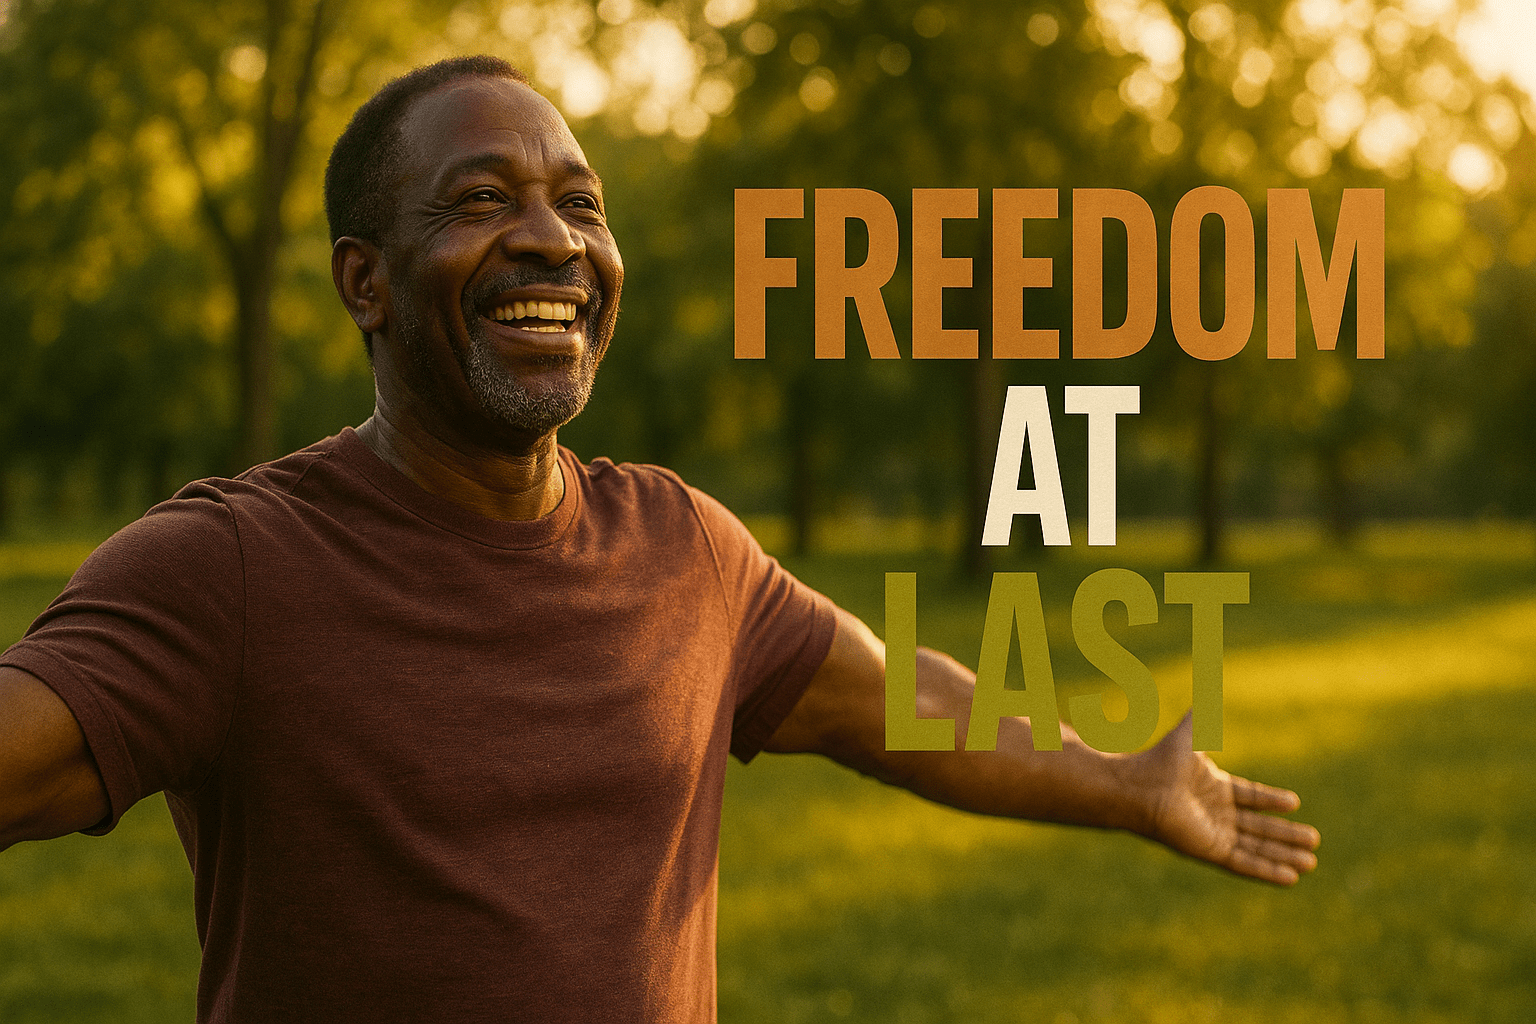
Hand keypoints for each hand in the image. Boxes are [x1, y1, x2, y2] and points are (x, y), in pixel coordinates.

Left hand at [1134, 713, 1319, 884]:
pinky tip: (1291, 878)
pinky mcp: (1212, 850)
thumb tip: (1204, 691)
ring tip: (1311, 863)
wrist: (1139, 787)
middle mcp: (1217, 813)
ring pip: (1258, 847)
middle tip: (1314, 841)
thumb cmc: (1159, 762)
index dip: (1272, 801)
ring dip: (1283, 855)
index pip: (1251, 797)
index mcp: (1214, 788)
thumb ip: (1200, 718)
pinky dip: (1268, 871)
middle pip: (1260, 827)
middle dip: (1286, 835)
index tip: (1295, 803)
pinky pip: (1246, 863)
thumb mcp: (1188, 737)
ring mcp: (1215, 833)